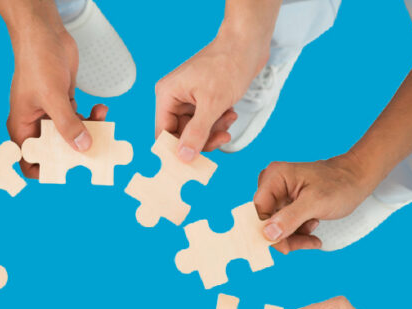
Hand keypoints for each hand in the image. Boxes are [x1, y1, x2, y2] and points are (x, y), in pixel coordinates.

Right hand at [7, 17, 97, 176]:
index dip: (43, 170)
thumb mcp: (52, 96)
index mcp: (21, 126)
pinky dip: (92, 117)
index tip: (65, 171)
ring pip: (70, 135)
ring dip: (88, 132)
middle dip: (74, 152)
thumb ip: (68, 124)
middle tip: (94, 151)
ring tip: (102, 123)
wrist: (45, 32)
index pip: (27, 159)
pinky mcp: (64, 103)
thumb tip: (84, 147)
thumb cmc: (36, 61)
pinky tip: (101, 109)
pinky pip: (80, 119)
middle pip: (54, 150)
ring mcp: (50, 114)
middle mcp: (35, 123)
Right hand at [155, 29, 267, 160]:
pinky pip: (206, 121)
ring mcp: (189, 98)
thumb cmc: (228, 64)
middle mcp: (174, 97)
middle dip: (203, 138)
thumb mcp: (212, 104)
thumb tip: (183, 156)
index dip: (176, 149)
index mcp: (167, 95)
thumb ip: (196, 132)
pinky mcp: (203, 98)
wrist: (247, 44)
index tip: (192, 162)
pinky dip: (219, 122)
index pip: (163, 132)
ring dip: (214, 130)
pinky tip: (230, 113)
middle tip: (221, 138)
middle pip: (181, 134)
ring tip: (229, 119)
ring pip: (196, 130)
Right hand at [254, 154, 375, 251]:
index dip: (268, 230)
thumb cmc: (340, 184)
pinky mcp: (287, 204)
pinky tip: (313, 228)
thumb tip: (268, 234)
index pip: (259, 210)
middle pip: (266, 220)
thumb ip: (290, 218)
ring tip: (314, 228)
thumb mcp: (316, 202)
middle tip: (306, 242)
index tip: (284, 246)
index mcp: (274, 177)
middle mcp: (273, 184)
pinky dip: (298, 232)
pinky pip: (285, 225)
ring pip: (276, 226)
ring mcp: (280, 194)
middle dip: (285, 235)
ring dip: (294, 235)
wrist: (357, 179)